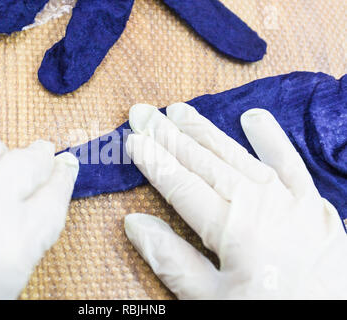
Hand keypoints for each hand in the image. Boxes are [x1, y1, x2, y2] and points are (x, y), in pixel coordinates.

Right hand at [124, 103, 346, 298]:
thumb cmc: (267, 313)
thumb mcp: (211, 299)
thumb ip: (172, 259)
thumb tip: (134, 223)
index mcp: (230, 227)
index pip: (180, 183)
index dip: (153, 160)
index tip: (133, 138)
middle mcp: (256, 202)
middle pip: (202, 161)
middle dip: (168, 136)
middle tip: (144, 113)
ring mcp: (287, 197)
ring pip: (236, 154)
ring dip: (204, 131)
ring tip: (179, 111)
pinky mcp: (311, 201)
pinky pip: (289, 160)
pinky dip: (271, 138)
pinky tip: (253, 118)